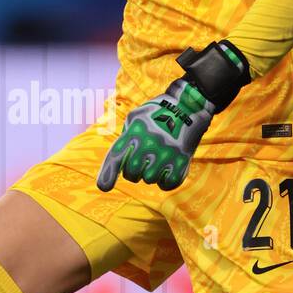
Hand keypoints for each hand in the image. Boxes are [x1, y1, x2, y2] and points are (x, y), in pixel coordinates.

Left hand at [96, 78, 214, 192]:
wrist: (189, 106)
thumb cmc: (158, 112)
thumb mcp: (136, 117)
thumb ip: (125, 137)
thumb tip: (119, 160)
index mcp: (135, 132)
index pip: (116, 157)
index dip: (107, 174)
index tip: (104, 187)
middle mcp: (149, 144)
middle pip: (132, 174)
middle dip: (133, 172)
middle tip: (141, 162)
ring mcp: (166, 154)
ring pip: (149, 179)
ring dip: (150, 174)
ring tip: (157, 160)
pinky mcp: (181, 162)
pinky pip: (167, 184)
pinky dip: (165, 181)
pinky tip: (167, 169)